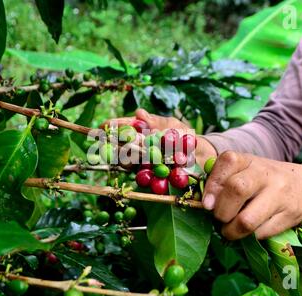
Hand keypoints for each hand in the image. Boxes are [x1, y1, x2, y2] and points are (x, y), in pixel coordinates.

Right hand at [101, 109, 216, 167]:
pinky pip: (142, 176)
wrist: (199, 154)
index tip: (102, 125)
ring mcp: (143, 161)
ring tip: (130, 154)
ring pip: (127, 161)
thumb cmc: (183, 135)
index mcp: (142, 130)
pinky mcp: (151, 175)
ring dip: (127, 158)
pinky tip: (142, 170)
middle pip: (121, 144)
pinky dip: (142, 174)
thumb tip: (138, 113)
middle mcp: (139, 146)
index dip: (112, 125)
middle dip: (115, 143)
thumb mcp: (171, 125)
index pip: (124, 126)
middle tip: (112, 141)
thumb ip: (155, 122)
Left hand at [202, 151, 301, 239]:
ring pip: (247, 220)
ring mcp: (279, 194)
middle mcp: (265, 174)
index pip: (227, 162)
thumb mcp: (245, 171)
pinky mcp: (289, 215)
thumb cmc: (264, 180)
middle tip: (220, 218)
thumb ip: (223, 181)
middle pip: (236, 189)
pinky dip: (250, 237)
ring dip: (232, 231)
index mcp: (248, 160)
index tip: (207, 203)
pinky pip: (261, 233)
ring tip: (231, 230)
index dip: (212, 185)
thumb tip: (204, 204)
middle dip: (221, 211)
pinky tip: (250, 231)